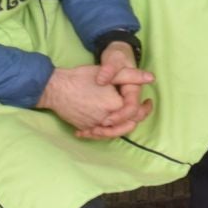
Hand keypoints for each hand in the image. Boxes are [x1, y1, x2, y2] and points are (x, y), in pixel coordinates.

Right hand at [39, 57, 153, 139]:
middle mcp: (105, 119)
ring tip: (125, 118)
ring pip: (113, 132)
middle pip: (126, 126)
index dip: (145, 109)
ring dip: (121, 127)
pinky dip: (104, 131)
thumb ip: (132, 76)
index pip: (136, 113)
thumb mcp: (109, 73)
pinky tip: (106, 125)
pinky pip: (98, 134)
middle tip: (140, 110)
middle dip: (134, 119)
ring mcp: (93, 125)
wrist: (55, 88)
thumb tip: (151, 78)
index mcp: (114, 106)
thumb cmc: (82, 78)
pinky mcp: (84, 128)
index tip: (148, 102)